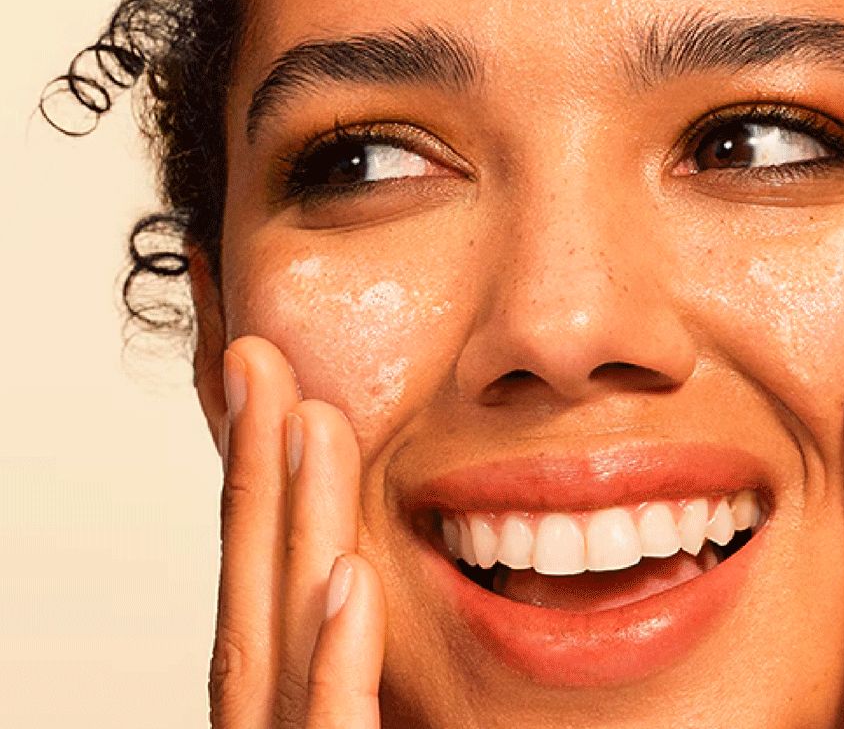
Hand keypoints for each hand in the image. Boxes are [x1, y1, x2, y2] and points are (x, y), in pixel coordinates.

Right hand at [209, 336, 385, 727]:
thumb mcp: (381, 718)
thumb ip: (362, 670)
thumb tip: (375, 583)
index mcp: (281, 701)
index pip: (265, 582)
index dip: (258, 482)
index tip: (272, 387)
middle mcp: (271, 724)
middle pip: (256, 588)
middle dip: (254, 471)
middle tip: (263, 359)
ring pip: (279, 639)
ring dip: (295, 526)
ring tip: (311, 422)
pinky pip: (330, 728)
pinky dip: (334, 656)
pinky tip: (352, 575)